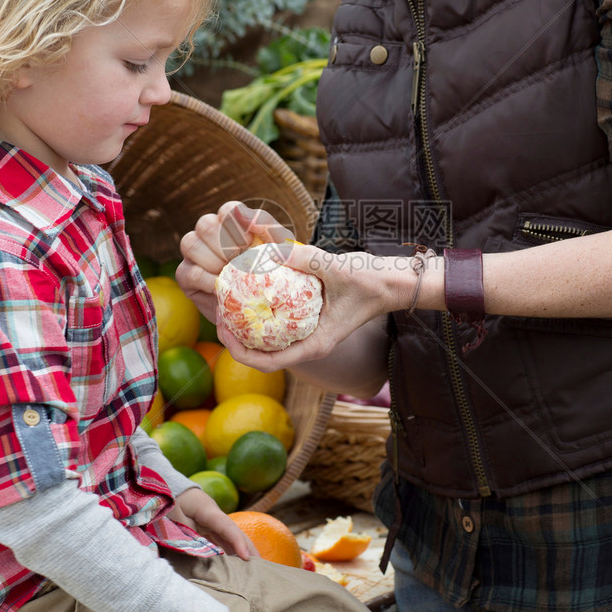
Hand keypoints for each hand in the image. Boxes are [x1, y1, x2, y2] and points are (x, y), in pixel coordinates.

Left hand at [171, 486, 258, 558]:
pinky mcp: (208, 528)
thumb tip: (200, 554)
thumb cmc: (170, 502)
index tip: (246, 557)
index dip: (238, 542)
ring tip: (252, 569)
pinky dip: (230, 551)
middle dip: (249, 548)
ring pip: (231, 537)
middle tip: (261, 566)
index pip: (227, 527)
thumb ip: (187, 535)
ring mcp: (213, 522)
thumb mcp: (174, 518)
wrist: (168, 489)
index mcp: (208, 511)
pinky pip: (222, 540)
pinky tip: (235, 564)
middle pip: (236, 532)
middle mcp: (215, 516)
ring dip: (242, 551)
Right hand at [177, 201, 294, 325]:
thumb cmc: (273, 273)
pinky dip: (209, 281)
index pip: (228, 210)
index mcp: (232, 223)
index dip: (238, 227)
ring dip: (215, 262)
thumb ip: (266, 227)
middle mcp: (209, 233)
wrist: (264, 306)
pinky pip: (190, 272)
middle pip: (206, 225)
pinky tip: (222, 289)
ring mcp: (194, 253)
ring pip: (191, 243)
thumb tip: (245, 215)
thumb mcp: (280, 249)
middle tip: (242, 263)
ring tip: (231, 276)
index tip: (251, 245)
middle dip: (227, 246)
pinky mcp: (185, 276)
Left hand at [216, 243, 397, 371]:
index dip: (239, 351)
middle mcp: (308, 342)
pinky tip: (250, 290)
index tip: (224, 327)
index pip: (268, 362)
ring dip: (246, 325)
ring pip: (268, 339)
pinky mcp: (309, 319)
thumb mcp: (337, 268)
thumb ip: (305, 259)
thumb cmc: (370, 281)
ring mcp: (308, 332)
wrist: (392, 282)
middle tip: (218, 310)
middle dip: (235, 337)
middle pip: (262, 353)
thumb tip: (269, 249)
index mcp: (315, 345)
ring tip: (227, 302)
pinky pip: (278, 322)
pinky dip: (261, 311)